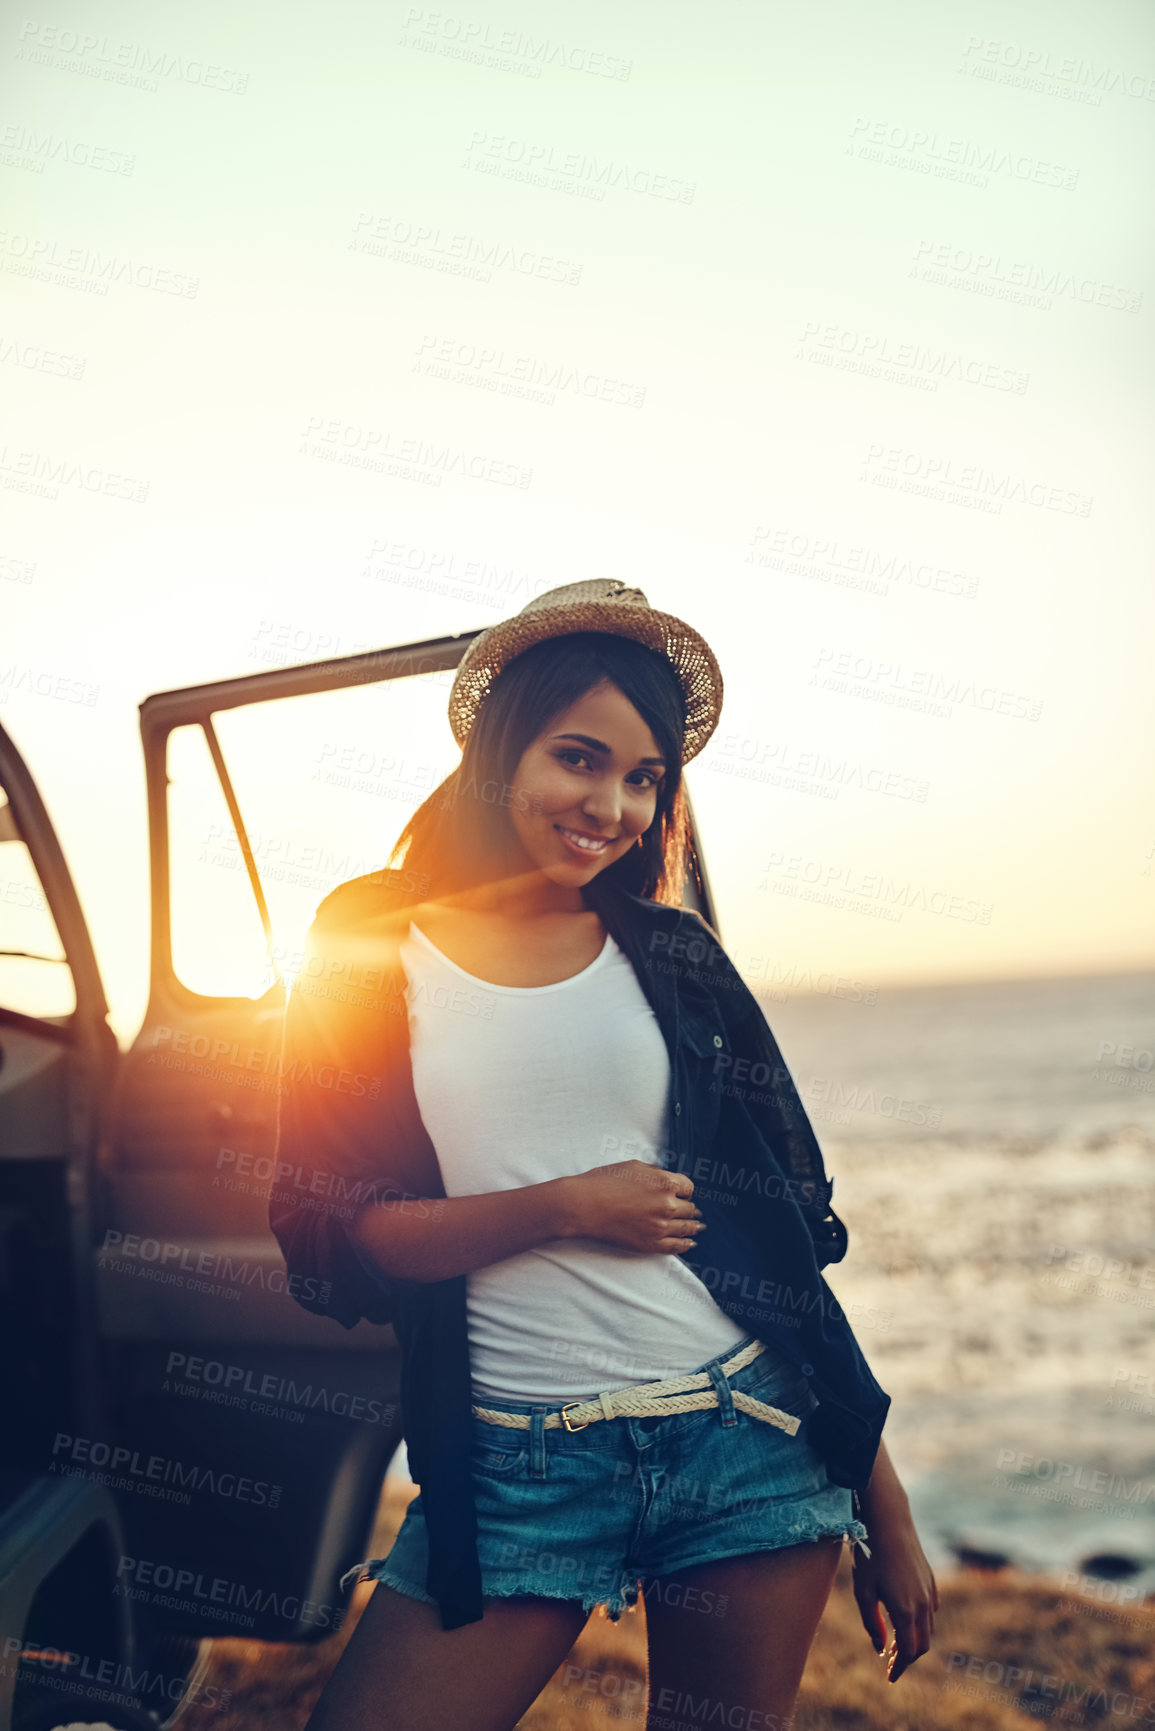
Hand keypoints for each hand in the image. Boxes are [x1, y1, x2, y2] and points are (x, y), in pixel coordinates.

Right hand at [559, 1161, 703, 1254]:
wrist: (585, 1205)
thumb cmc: (604, 1182)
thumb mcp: (634, 1166)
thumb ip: (656, 1173)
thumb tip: (667, 1180)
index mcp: (665, 1182)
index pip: (688, 1187)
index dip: (684, 1190)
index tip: (682, 1193)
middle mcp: (667, 1205)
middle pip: (690, 1208)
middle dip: (689, 1207)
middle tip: (691, 1210)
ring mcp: (660, 1226)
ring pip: (687, 1227)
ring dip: (693, 1226)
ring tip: (698, 1227)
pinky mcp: (651, 1243)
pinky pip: (676, 1246)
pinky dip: (685, 1244)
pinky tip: (689, 1243)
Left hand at [851, 1502, 938, 1683]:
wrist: (889, 1520)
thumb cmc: (870, 1554)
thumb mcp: (864, 1590)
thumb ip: (872, 1623)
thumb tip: (880, 1648)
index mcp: (905, 1611)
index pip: (908, 1652)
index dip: (899, 1668)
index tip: (890, 1677)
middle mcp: (922, 1604)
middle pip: (921, 1643)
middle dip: (907, 1657)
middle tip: (891, 1662)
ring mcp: (929, 1590)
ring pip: (927, 1627)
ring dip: (914, 1639)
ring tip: (894, 1642)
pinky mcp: (930, 1578)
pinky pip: (930, 1609)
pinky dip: (921, 1622)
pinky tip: (906, 1618)